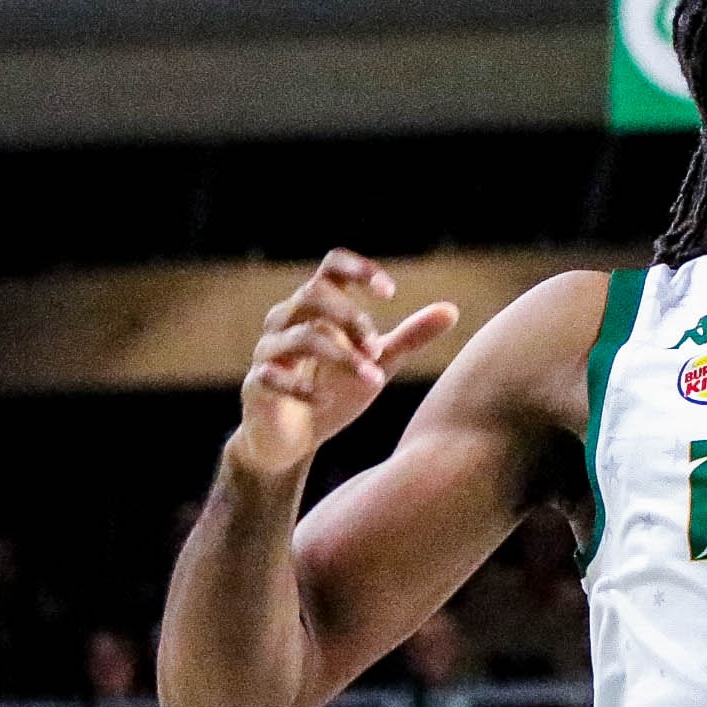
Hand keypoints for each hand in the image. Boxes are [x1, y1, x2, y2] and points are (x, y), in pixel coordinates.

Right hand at [236, 252, 461, 481]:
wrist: (295, 439)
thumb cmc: (336, 388)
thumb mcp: (379, 362)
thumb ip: (410, 337)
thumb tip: (451, 310)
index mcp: (317, 307)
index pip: (330, 266)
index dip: (358, 269)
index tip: (390, 292)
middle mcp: (287, 320)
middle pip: (313, 293)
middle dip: (352, 318)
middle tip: (378, 349)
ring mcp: (268, 352)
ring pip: (300, 335)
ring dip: (342, 356)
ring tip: (373, 380)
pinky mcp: (255, 385)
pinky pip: (272, 376)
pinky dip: (304, 389)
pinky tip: (327, 401)